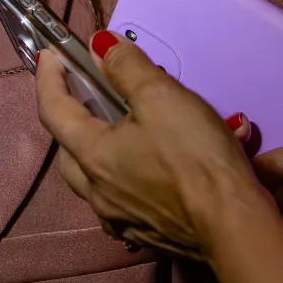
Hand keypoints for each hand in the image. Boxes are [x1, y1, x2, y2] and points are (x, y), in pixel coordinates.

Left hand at [35, 31, 264, 260]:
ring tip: (121, 129)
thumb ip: (126, 67)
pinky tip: (149, 169)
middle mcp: (98, 193)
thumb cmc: (195, 156)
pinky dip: (126, 177)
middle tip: (87, 95)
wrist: (235, 224)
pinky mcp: (147, 235)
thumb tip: (98, 46)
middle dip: (71, 119)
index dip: (48, 78)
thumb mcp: (161, 97)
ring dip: (99, 150)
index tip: (50, 55)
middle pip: (69, 150)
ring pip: (95, 179)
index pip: (53, 111)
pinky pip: (123, 200)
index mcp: (93, 157)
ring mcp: (121, 219)